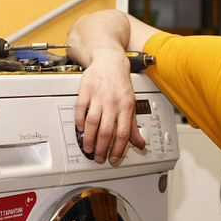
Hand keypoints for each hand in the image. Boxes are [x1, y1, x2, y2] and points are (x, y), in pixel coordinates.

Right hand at [74, 48, 144, 164]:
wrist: (110, 61)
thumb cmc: (121, 84)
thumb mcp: (131, 104)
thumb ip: (133, 126)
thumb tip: (141, 144)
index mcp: (126, 107)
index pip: (123, 133)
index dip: (118, 149)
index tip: (113, 159)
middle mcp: (113, 102)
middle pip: (107, 131)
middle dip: (102, 148)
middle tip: (98, 158)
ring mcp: (98, 96)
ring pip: (93, 122)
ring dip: (89, 139)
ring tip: (88, 148)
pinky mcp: (86, 90)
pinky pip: (81, 109)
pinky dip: (79, 121)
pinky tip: (80, 130)